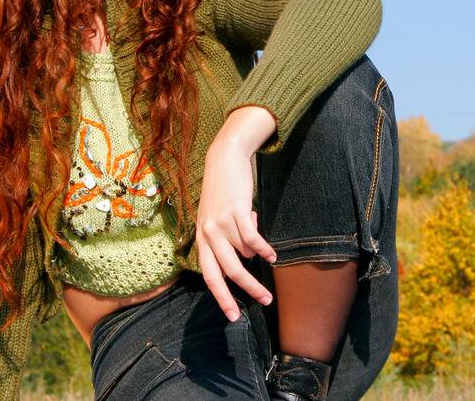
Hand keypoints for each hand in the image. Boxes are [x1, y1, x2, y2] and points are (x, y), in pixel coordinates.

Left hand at [196, 114, 277, 321]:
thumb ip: (230, 238)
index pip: (210, 276)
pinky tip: (273, 256)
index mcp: (201, 238)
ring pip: (243, 255)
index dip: (222, 297)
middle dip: (246, 290)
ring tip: (271, 266)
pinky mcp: (236, 212)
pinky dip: (263, 249)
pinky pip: (252, 239)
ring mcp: (221, 223)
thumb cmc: (223, 190)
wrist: (224, 158)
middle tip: (264, 302)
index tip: (233, 316)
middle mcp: (208, 234)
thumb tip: (250, 254)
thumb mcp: (219, 217)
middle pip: (228, 272)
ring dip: (258, 260)